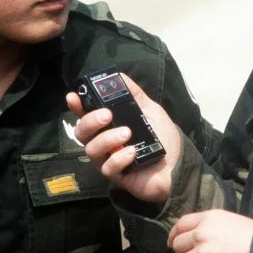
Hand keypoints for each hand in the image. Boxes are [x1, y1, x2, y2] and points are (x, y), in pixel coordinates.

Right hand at [66, 72, 180, 203]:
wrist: (180, 164)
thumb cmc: (163, 137)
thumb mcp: (150, 110)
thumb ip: (134, 94)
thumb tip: (118, 76)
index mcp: (109, 125)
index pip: (85, 114)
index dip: (76, 106)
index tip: (73, 97)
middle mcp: (104, 142)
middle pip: (81, 132)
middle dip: (90, 121)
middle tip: (108, 115)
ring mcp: (109, 159)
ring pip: (91, 150)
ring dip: (107, 139)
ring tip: (127, 133)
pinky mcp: (117, 176)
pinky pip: (108, 168)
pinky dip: (119, 158)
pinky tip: (133, 152)